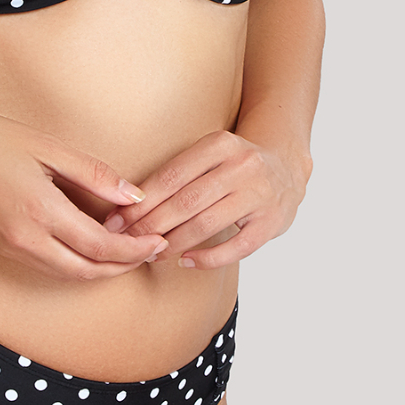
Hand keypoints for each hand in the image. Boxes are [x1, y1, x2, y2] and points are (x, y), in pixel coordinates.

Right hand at [0, 102, 169, 281]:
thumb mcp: (44, 146)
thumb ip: (92, 174)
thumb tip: (133, 197)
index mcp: (41, 211)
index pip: (101, 246)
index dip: (134, 249)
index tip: (159, 241)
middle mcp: (25, 240)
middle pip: (88, 271)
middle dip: (123, 266)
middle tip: (149, 251)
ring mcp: (9, 248)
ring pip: (67, 275)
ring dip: (99, 268)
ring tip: (125, 250)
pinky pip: (46, 266)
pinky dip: (74, 264)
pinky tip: (87, 244)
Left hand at [101, 130, 310, 269]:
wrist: (287, 167)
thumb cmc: (234, 166)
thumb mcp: (210, 155)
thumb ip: (178, 176)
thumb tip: (128, 206)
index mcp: (221, 144)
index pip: (172, 176)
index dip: (141, 201)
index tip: (117, 220)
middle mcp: (242, 166)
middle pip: (186, 201)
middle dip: (151, 225)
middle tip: (128, 241)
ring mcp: (260, 194)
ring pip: (206, 224)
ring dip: (174, 243)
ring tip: (152, 253)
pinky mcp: (272, 222)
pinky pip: (235, 247)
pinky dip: (207, 258)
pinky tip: (186, 261)